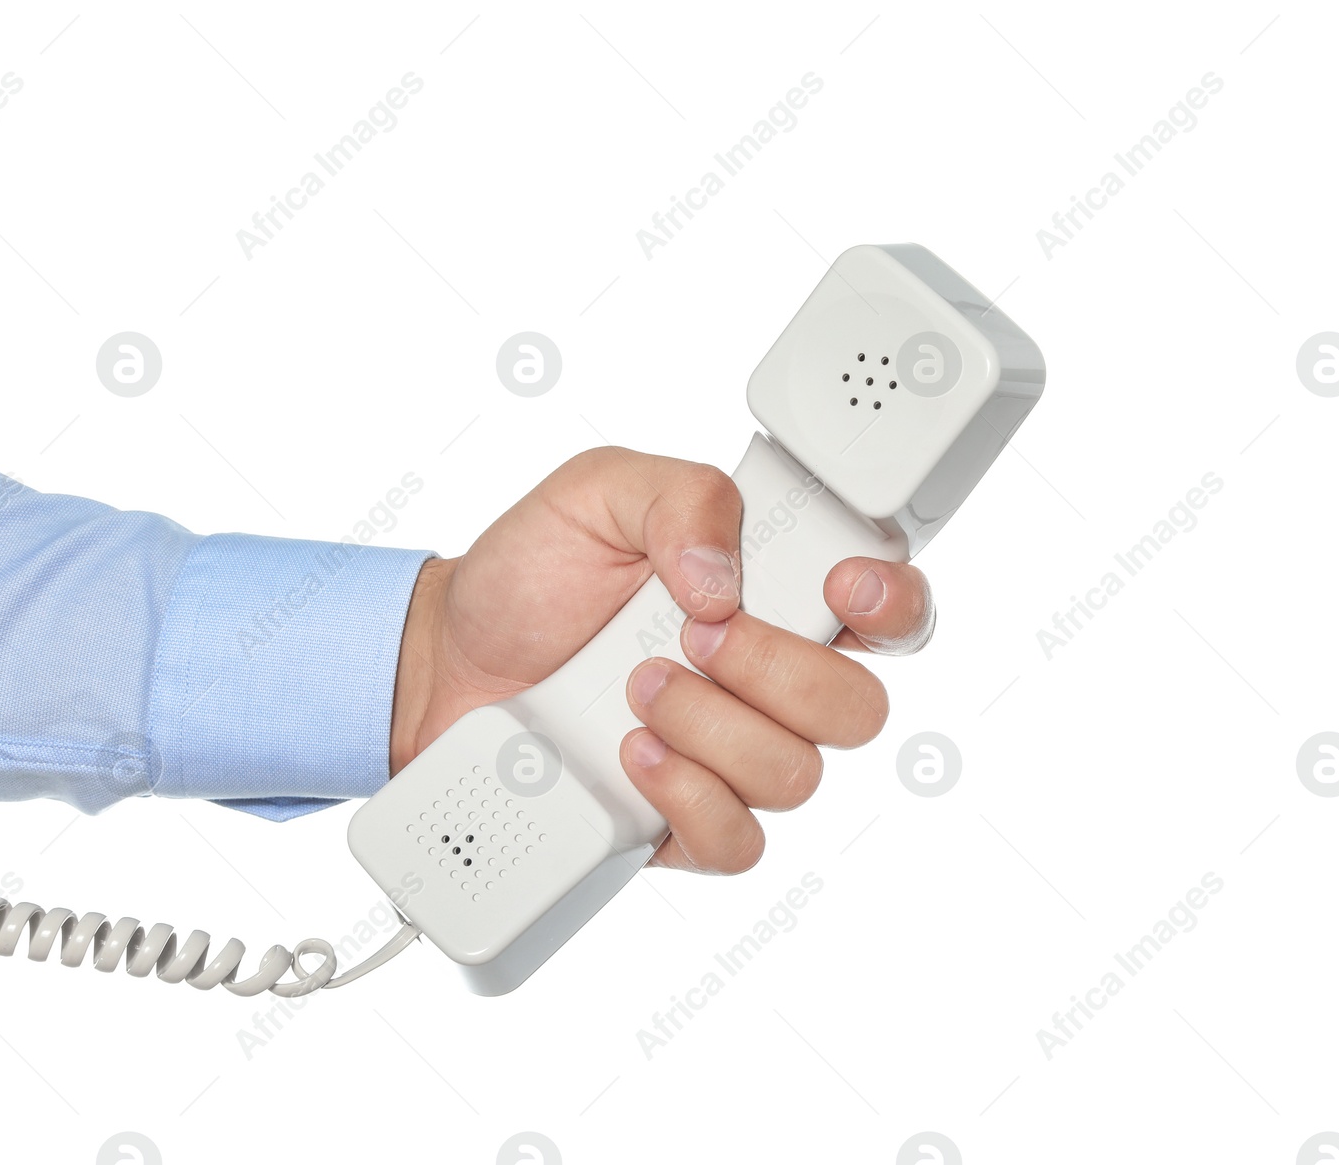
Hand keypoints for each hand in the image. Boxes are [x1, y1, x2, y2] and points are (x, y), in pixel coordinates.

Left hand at [389, 447, 934, 872]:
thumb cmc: (529, 576)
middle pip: (858, 709)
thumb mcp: (598, 494)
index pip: (890, 612)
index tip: (842, 584)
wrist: (444, 664)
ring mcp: (732, 759)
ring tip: (634, 688)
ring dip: (712, 726)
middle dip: (775, 669)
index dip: (894, 604)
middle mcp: (769, 684)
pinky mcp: (684, 824)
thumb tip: (724, 580)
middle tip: (691, 634)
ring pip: (796, 776)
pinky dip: (688, 798)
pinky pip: (738, 843)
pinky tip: (633, 754)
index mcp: (773, 594)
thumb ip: (680, 498)